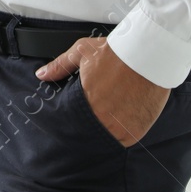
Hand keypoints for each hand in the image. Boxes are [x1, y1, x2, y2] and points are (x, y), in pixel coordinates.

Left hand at [35, 37, 168, 146]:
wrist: (149, 54)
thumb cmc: (115, 53)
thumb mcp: (82, 53)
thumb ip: (60, 66)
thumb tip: (42, 74)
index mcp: (87, 103)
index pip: (72, 122)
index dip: (72, 119)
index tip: (75, 114)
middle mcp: (104, 120)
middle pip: (89, 131)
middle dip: (88, 123)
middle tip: (94, 112)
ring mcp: (121, 128)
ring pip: (106, 137)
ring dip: (105, 129)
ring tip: (109, 112)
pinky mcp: (136, 131)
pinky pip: (124, 138)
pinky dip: (122, 131)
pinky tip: (122, 115)